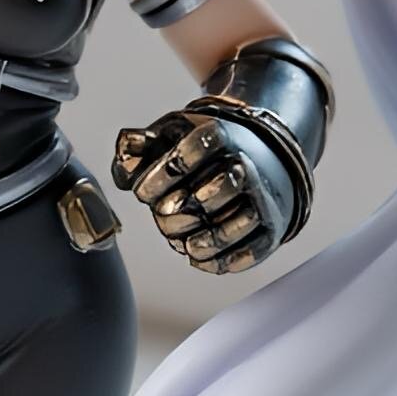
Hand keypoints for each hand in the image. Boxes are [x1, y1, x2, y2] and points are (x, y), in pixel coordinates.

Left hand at [110, 104, 293, 274]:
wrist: (262, 156)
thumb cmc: (206, 150)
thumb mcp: (172, 134)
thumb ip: (140, 143)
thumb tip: (124, 150)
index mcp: (219, 134)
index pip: (188, 153)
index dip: (158, 177)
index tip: (141, 192)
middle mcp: (247, 165)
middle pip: (211, 193)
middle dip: (176, 211)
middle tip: (160, 215)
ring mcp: (263, 199)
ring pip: (234, 226)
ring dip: (201, 240)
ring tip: (181, 242)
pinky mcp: (272, 229)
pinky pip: (250, 252)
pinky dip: (221, 261)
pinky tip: (198, 257)